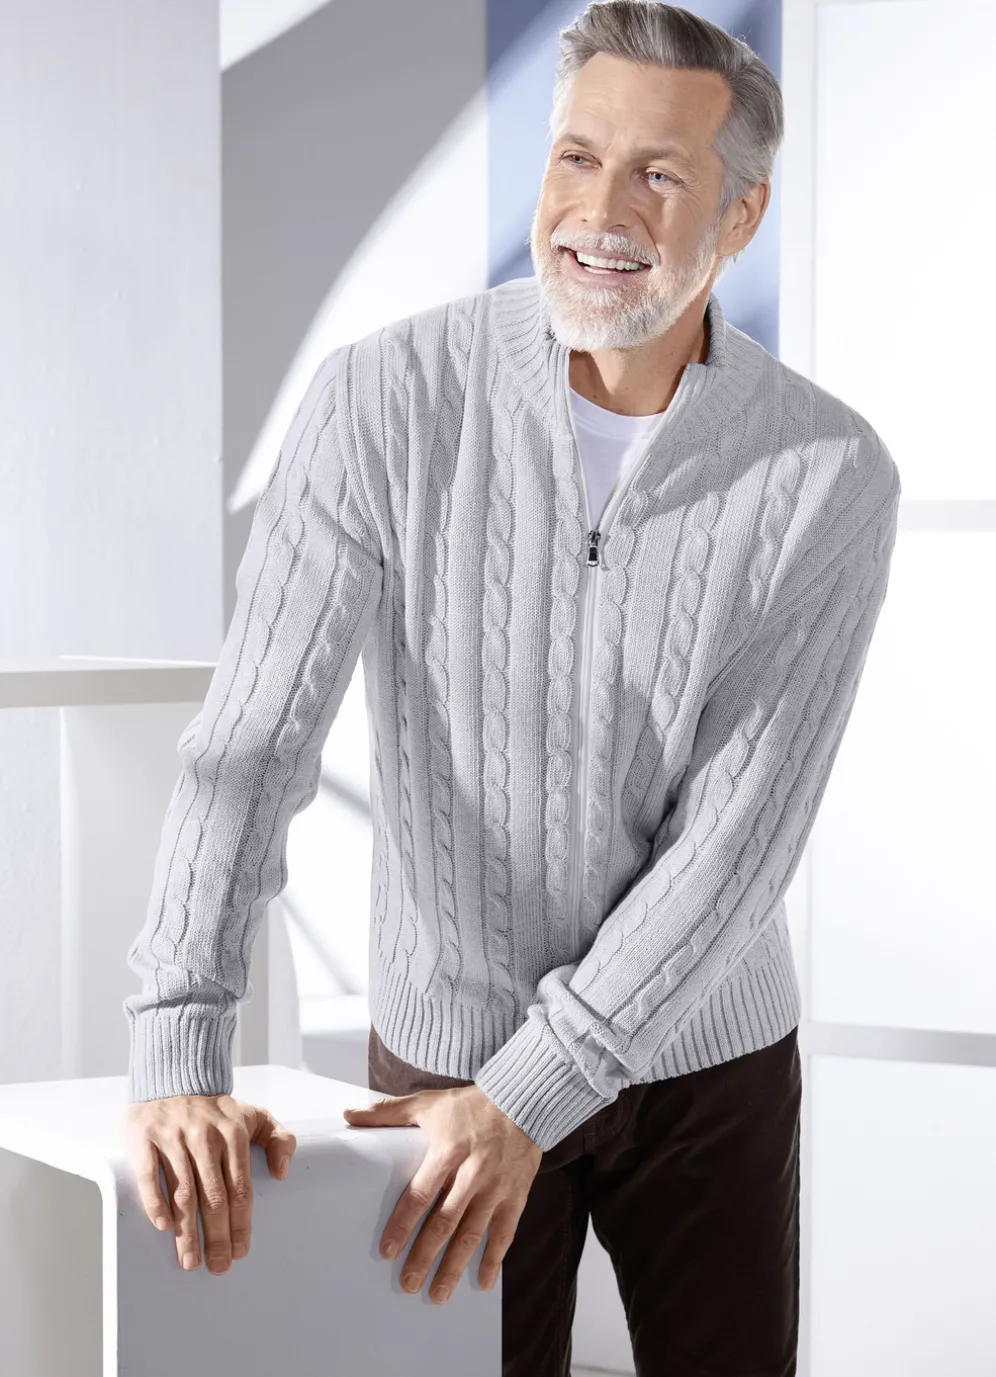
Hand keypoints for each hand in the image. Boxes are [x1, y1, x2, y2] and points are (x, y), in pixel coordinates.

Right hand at [122, 1093, 296, 1273]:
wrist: (173, 1079)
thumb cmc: (216, 1110)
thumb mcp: (254, 1115)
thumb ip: (278, 1138)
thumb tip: (282, 1173)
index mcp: (234, 1133)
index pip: (240, 1188)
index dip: (241, 1224)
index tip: (241, 1253)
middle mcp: (204, 1137)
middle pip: (213, 1197)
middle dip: (218, 1237)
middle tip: (218, 1267)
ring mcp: (173, 1137)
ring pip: (183, 1192)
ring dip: (187, 1232)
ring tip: (189, 1261)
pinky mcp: (144, 1138)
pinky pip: (149, 1175)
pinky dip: (155, 1202)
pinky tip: (163, 1227)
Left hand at [342, 1084, 541, 1303]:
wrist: (522, 1101)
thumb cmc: (470, 1105)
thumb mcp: (428, 1104)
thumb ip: (387, 1112)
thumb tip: (348, 1115)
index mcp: (448, 1151)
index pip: (421, 1193)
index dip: (403, 1224)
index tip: (388, 1250)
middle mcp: (473, 1173)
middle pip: (445, 1221)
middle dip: (425, 1256)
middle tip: (408, 1283)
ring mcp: (496, 1187)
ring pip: (473, 1234)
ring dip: (454, 1267)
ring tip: (437, 1294)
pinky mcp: (516, 1195)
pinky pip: (505, 1233)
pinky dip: (494, 1259)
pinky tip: (481, 1282)